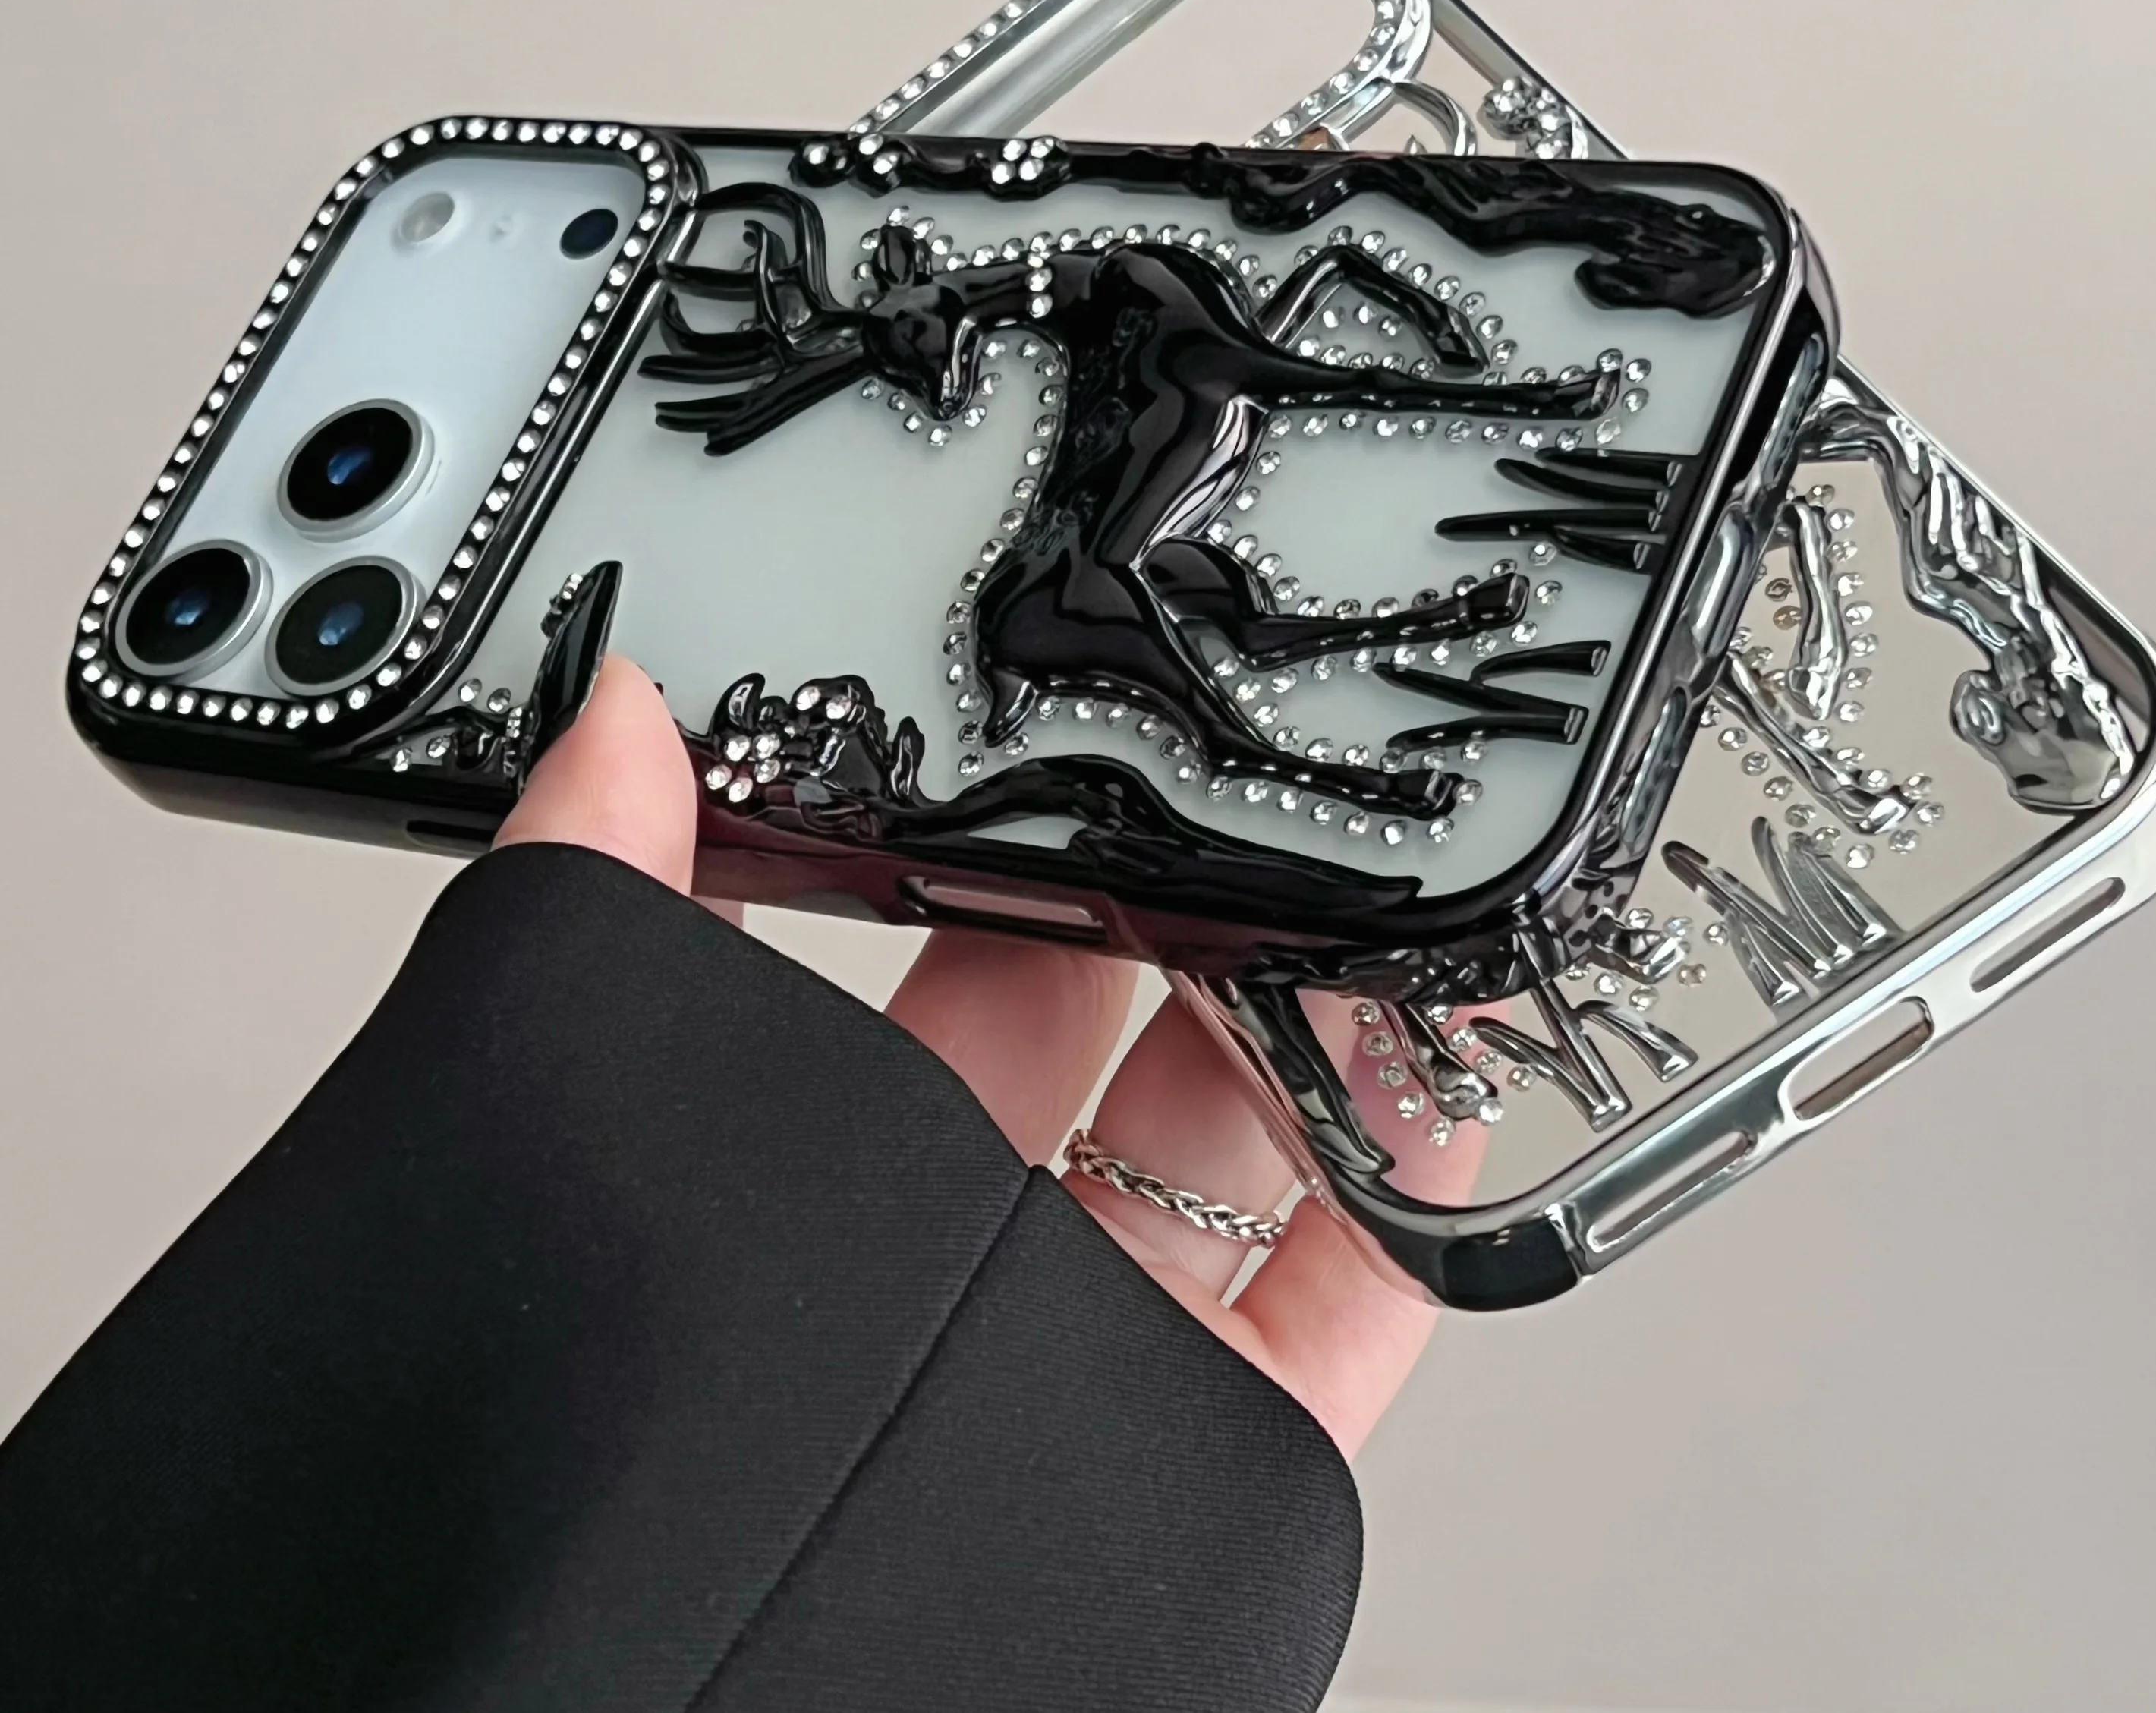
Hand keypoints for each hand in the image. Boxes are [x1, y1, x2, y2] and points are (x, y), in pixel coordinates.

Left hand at [496, 655, 1439, 1457]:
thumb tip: (610, 703)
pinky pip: (1351, 1295)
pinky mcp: (1221, 1449)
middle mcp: (968, 1259)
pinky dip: (1412, 1182)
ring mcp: (1101, 1351)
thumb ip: (591, 885)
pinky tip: (1436, 1067)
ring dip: (1315, 1015)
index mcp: (826, 1165)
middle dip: (1177, 907)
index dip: (1015, 851)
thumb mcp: (559, 1095)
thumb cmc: (588, 1427)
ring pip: (1244, 1146)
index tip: (1070, 756)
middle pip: (1118, 1037)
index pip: (944, 956)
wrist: (686, 1703)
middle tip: (1223, 791)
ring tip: (1356, 890)